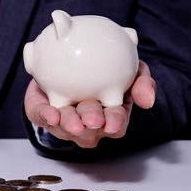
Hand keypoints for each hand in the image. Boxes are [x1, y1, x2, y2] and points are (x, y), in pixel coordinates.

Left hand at [24, 60, 155, 147]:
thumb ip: (141, 80)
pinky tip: (50, 113)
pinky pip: (42, 115)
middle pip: (89, 129)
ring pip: (64, 126)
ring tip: (65, 118)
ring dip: (66, 122)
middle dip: (89, 124)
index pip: (115, 124)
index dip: (114, 124)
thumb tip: (148, 99)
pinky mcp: (42, 113)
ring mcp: (64, 122)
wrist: (67, 61)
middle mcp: (86, 124)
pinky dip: (45, 115)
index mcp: (109, 115)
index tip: (112, 123)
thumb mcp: (130, 69)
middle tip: (90, 120)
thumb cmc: (101, 71)